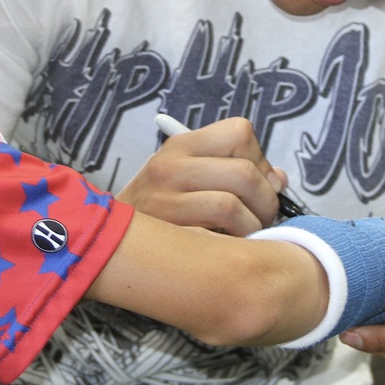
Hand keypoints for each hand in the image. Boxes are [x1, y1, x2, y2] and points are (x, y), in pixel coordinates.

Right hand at [117, 116, 286, 236]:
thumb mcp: (190, 174)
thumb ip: (234, 170)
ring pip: (232, 208)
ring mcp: (164, 203)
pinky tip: (226, 251)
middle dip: (266, 202)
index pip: (240, 133)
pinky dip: (230, 250)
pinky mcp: (164, 239)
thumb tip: (278, 180)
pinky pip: (214, 242)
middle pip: (244, 174)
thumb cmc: (159, 205)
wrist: (106, 238)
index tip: (259, 183)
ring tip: (246, 236)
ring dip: (252, 229)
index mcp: (181, 146)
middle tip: (262, 218)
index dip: (260, 159)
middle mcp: (170, 168)